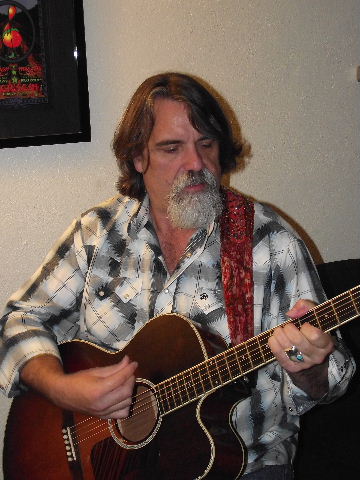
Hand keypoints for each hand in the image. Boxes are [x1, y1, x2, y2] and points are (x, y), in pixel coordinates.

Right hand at [21, 354, 137, 418]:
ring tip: (123, 383)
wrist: (63, 395)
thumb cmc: (78, 380)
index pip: (121, 378)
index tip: (134, 363)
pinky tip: (121, 397)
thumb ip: (114, 368)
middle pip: (127, 391)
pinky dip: (125, 404)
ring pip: (127, 402)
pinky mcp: (104, 417)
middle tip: (128, 372)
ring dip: (129, 391)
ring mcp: (103, 413)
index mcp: (99, 390)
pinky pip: (123, 413)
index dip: (130, 369)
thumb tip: (129, 361)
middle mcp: (102, 404)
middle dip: (130, 379)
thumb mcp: (96, 371)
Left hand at [268, 299, 334, 397]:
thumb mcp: (313, 315)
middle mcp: (317, 356)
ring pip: (288, 349)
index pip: (315, 335)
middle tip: (287, 326)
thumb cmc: (311, 329)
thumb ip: (306, 307)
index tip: (302, 324)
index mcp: (326, 343)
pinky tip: (273, 338)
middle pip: (298, 342)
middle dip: (288, 330)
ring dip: (279, 336)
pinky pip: (281, 357)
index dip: (305, 327)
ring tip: (279, 330)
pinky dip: (274, 345)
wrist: (310, 353)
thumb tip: (292, 313)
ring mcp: (305, 363)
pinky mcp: (293, 367)